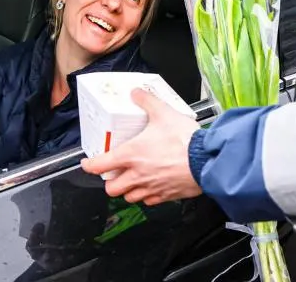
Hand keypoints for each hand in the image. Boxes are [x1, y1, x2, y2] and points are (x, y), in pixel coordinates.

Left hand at [80, 87, 201, 205]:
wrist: (207, 161)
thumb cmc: (185, 141)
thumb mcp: (164, 113)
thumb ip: (147, 101)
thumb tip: (137, 93)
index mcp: (131, 155)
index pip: (100, 166)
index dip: (90, 165)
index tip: (89, 163)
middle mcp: (138, 174)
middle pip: (112, 189)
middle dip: (110, 182)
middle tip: (114, 172)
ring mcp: (151, 188)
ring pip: (129, 197)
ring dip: (127, 190)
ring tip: (132, 180)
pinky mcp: (166, 196)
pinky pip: (149, 202)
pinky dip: (146, 196)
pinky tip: (152, 186)